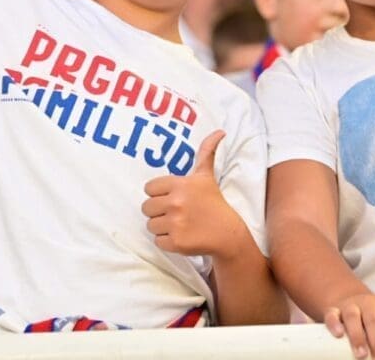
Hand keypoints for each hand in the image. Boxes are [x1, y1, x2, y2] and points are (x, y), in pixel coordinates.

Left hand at [142, 131, 243, 257]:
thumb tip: (219, 132)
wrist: (227, 234)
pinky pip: (157, 241)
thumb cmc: (214, 203)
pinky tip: (181, 235)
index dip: (159, 193)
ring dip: (162, 226)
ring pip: (150, 225)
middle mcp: (176, 203)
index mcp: (181, 184)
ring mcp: (175, 224)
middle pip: (146, 207)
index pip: (149, 188)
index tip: (172, 197)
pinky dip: (167, 241)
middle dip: (158, 210)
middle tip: (175, 212)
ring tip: (179, 224)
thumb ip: (206, 152)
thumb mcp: (207, 176)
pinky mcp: (176, 242)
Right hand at [324, 293, 374, 359]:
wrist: (352, 300)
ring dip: (357, 335)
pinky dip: (334, 323)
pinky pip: (332, 315)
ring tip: (361, 354)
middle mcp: (368, 303)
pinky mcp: (334, 311)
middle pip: (373, 319)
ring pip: (352, 317)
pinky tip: (338, 334)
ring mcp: (350, 306)